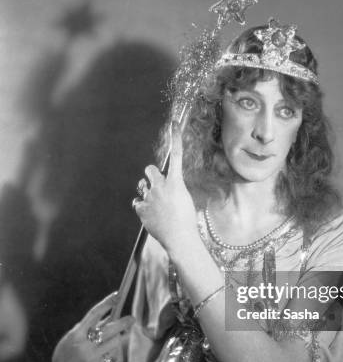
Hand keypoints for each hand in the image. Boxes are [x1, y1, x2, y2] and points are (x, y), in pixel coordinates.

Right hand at [52, 292, 134, 361]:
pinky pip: (112, 355)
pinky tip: (105, 355)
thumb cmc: (71, 348)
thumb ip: (94, 325)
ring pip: (115, 342)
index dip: (106, 304)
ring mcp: (91, 357)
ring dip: (118, 338)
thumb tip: (113, 314)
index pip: (94, 314)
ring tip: (115, 339)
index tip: (117, 295)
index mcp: (77, 333)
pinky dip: (112, 353)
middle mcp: (83, 345)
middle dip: (123, 323)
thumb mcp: (78, 334)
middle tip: (131, 318)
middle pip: (109, 330)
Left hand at [133, 122, 198, 257]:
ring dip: (147, 192)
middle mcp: (161, 186)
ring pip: (142, 186)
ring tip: (156, 206)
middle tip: (157, 186)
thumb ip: (174, 190)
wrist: (180, 239)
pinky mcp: (141, 208)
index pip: (176, 155)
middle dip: (152, 175)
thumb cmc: (187, 221)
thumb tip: (167, 189)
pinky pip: (137, 202)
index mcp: (176, 182)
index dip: (175, 138)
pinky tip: (151, 215)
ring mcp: (149, 197)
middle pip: (150, 170)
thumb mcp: (185, 200)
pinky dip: (142, 206)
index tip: (174, 123)